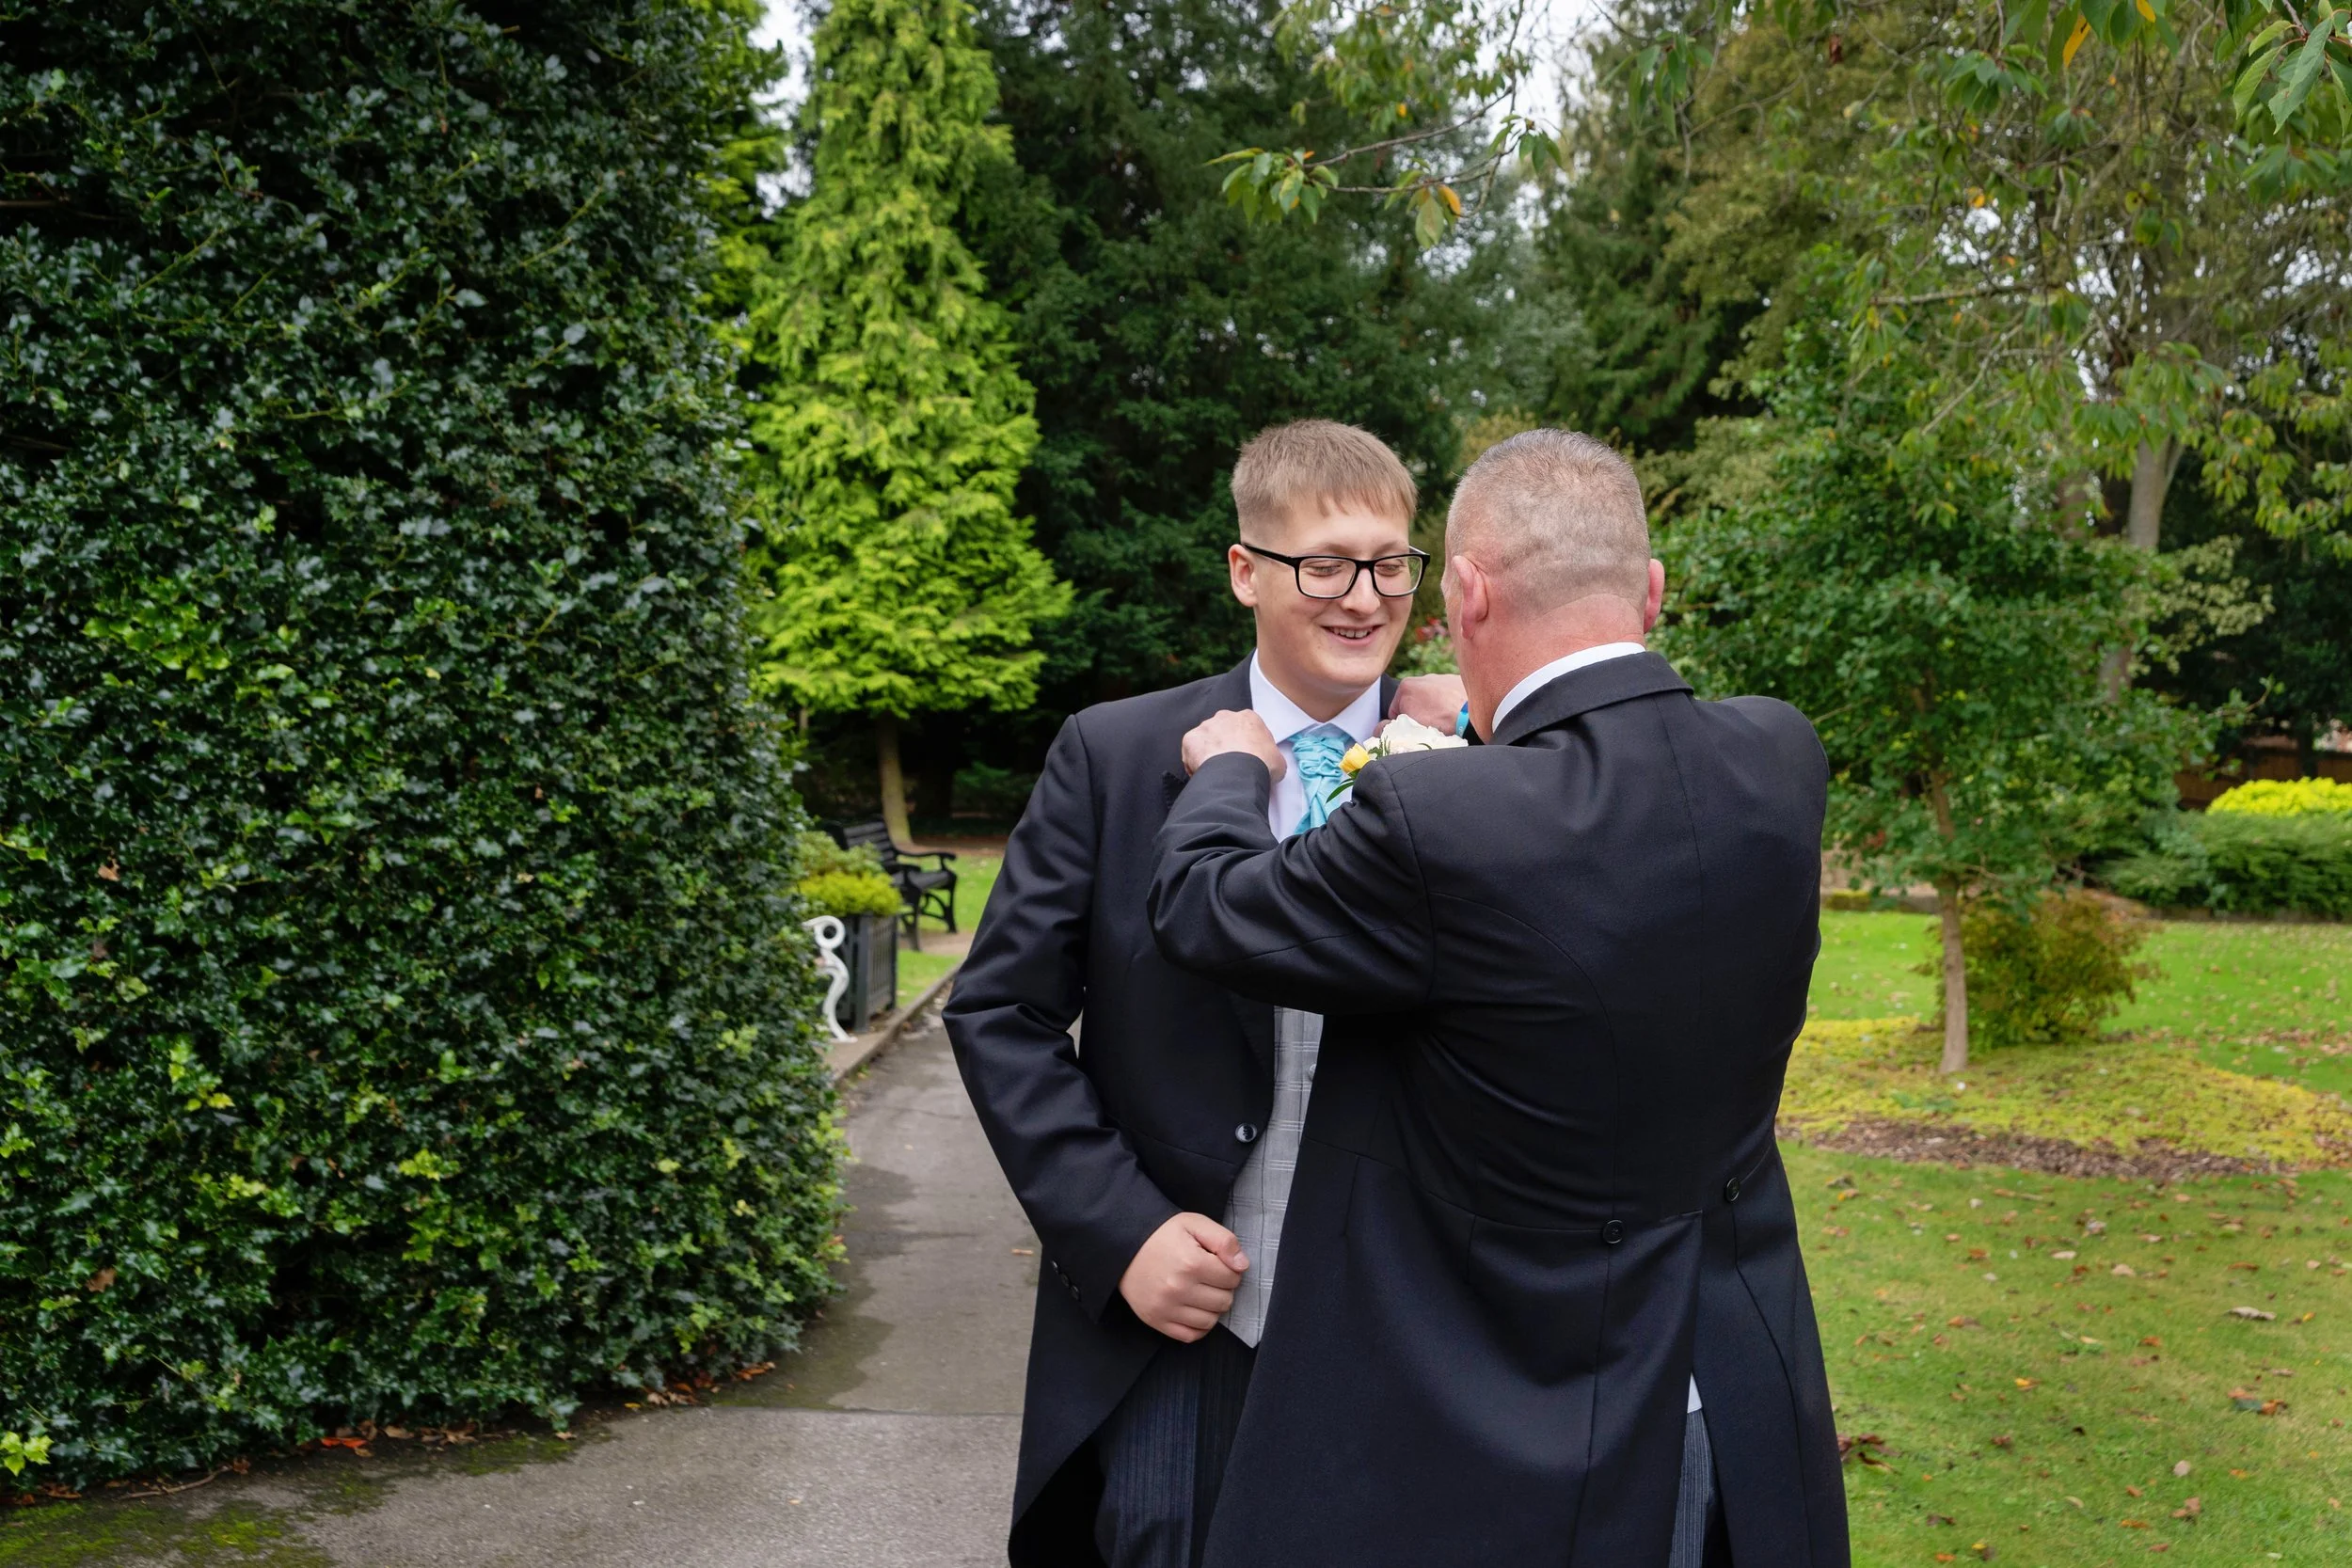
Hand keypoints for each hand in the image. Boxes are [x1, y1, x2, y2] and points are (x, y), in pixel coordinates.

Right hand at [1119, 1212, 1249, 1341]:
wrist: (1123, 1245)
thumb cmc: (1162, 1234)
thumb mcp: (1194, 1223)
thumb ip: (1224, 1240)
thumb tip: (1242, 1266)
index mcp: (1191, 1263)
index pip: (1233, 1278)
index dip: (1230, 1270)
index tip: (1218, 1263)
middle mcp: (1179, 1289)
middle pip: (1224, 1301)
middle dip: (1223, 1289)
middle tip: (1210, 1277)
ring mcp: (1166, 1308)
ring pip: (1210, 1321)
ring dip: (1212, 1308)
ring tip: (1201, 1292)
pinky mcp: (1156, 1320)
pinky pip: (1190, 1335)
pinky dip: (1198, 1326)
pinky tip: (1194, 1309)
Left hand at [1181, 709, 1285, 779]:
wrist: (1239, 773)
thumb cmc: (1260, 764)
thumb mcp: (1278, 760)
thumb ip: (1271, 756)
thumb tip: (1269, 765)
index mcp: (1249, 718)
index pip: (1245, 728)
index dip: (1245, 745)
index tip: (1245, 758)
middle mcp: (1226, 717)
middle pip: (1223, 731)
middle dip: (1225, 746)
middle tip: (1229, 765)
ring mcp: (1206, 727)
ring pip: (1205, 740)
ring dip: (1209, 754)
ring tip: (1216, 772)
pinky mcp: (1191, 739)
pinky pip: (1190, 751)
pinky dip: (1194, 762)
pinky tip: (1204, 774)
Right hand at [1391, 672, 1467, 733]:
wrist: (1473, 718)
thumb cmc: (1439, 724)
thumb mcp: (1406, 729)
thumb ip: (1387, 729)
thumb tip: (1378, 730)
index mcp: (1406, 686)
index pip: (1396, 710)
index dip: (1402, 725)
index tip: (1413, 733)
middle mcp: (1424, 677)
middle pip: (1415, 703)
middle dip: (1420, 716)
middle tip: (1431, 730)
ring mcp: (1444, 678)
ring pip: (1434, 699)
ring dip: (1437, 710)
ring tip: (1447, 724)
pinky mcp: (1461, 682)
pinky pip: (1451, 696)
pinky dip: (1452, 705)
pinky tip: (1458, 716)